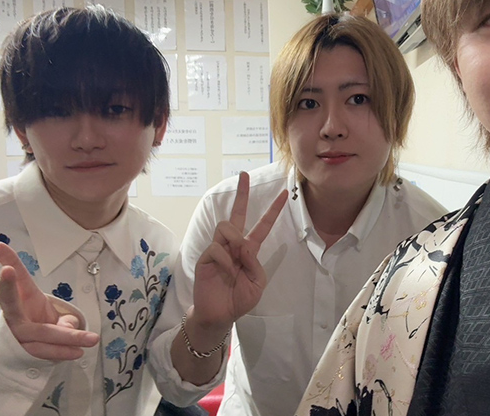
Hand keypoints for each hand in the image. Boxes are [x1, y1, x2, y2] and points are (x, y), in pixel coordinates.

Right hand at [0, 242, 99, 360]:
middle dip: (8, 285)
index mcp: (23, 297)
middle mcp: (14, 314)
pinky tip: (78, 352)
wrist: (29, 347)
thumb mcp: (53, 312)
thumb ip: (64, 317)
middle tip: (8, 269)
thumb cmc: (40, 320)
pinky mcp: (22, 353)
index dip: (8, 260)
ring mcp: (16, 334)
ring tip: (91, 339)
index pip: (18, 277)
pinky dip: (62, 352)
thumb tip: (68, 328)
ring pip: (38, 334)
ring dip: (66, 337)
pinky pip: (44, 352)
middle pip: (9, 301)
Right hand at [191, 171, 287, 328]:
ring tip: (237, 258)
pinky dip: (225, 260)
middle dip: (241, 194)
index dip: (273, 210)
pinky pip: (216, 248)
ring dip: (235, 239)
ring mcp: (218, 249)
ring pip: (226, 226)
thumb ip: (255, 263)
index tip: (284, 194)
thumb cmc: (239, 299)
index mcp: (249, 250)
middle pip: (236, 214)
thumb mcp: (257, 283)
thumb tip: (244, 244)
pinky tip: (227, 272)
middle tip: (244, 174)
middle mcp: (233, 245)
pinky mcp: (206, 258)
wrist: (220, 315)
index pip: (262, 226)